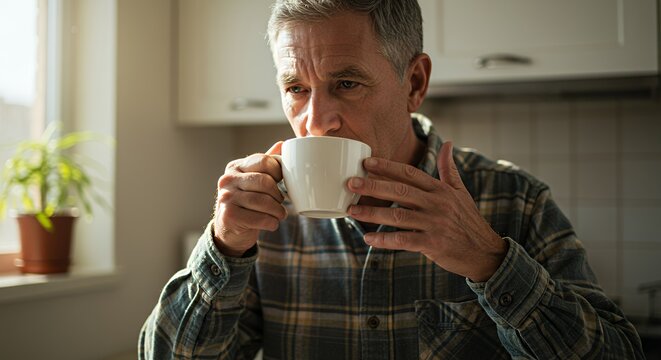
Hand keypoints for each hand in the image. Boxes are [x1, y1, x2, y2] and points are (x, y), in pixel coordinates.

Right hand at [212, 142, 287, 256]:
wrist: (229, 228)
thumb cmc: (246, 200)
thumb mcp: (253, 178)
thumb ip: (266, 163)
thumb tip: (282, 144)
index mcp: (235, 166)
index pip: (264, 161)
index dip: (278, 171)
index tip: (281, 182)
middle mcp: (227, 180)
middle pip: (264, 182)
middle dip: (278, 195)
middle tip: (281, 202)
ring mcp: (226, 197)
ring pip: (263, 201)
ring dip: (277, 211)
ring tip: (280, 214)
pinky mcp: (228, 216)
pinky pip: (258, 218)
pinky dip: (271, 222)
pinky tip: (272, 223)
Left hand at [347, 141, 506, 281]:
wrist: (485, 252)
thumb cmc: (468, 220)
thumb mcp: (461, 192)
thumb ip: (449, 169)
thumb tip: (447, 143)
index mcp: (440, 189)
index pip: (410, 174)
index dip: (388, 167)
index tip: (367, 162)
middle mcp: (437, 204)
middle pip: (400, 192)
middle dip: (373, 186)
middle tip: (351, 183)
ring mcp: (435, 224)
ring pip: (398, 216)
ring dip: (372, 214)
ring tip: (351, 211)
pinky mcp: (433, 244)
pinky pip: (404, 240)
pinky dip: (385, 240)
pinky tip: (368, 239)